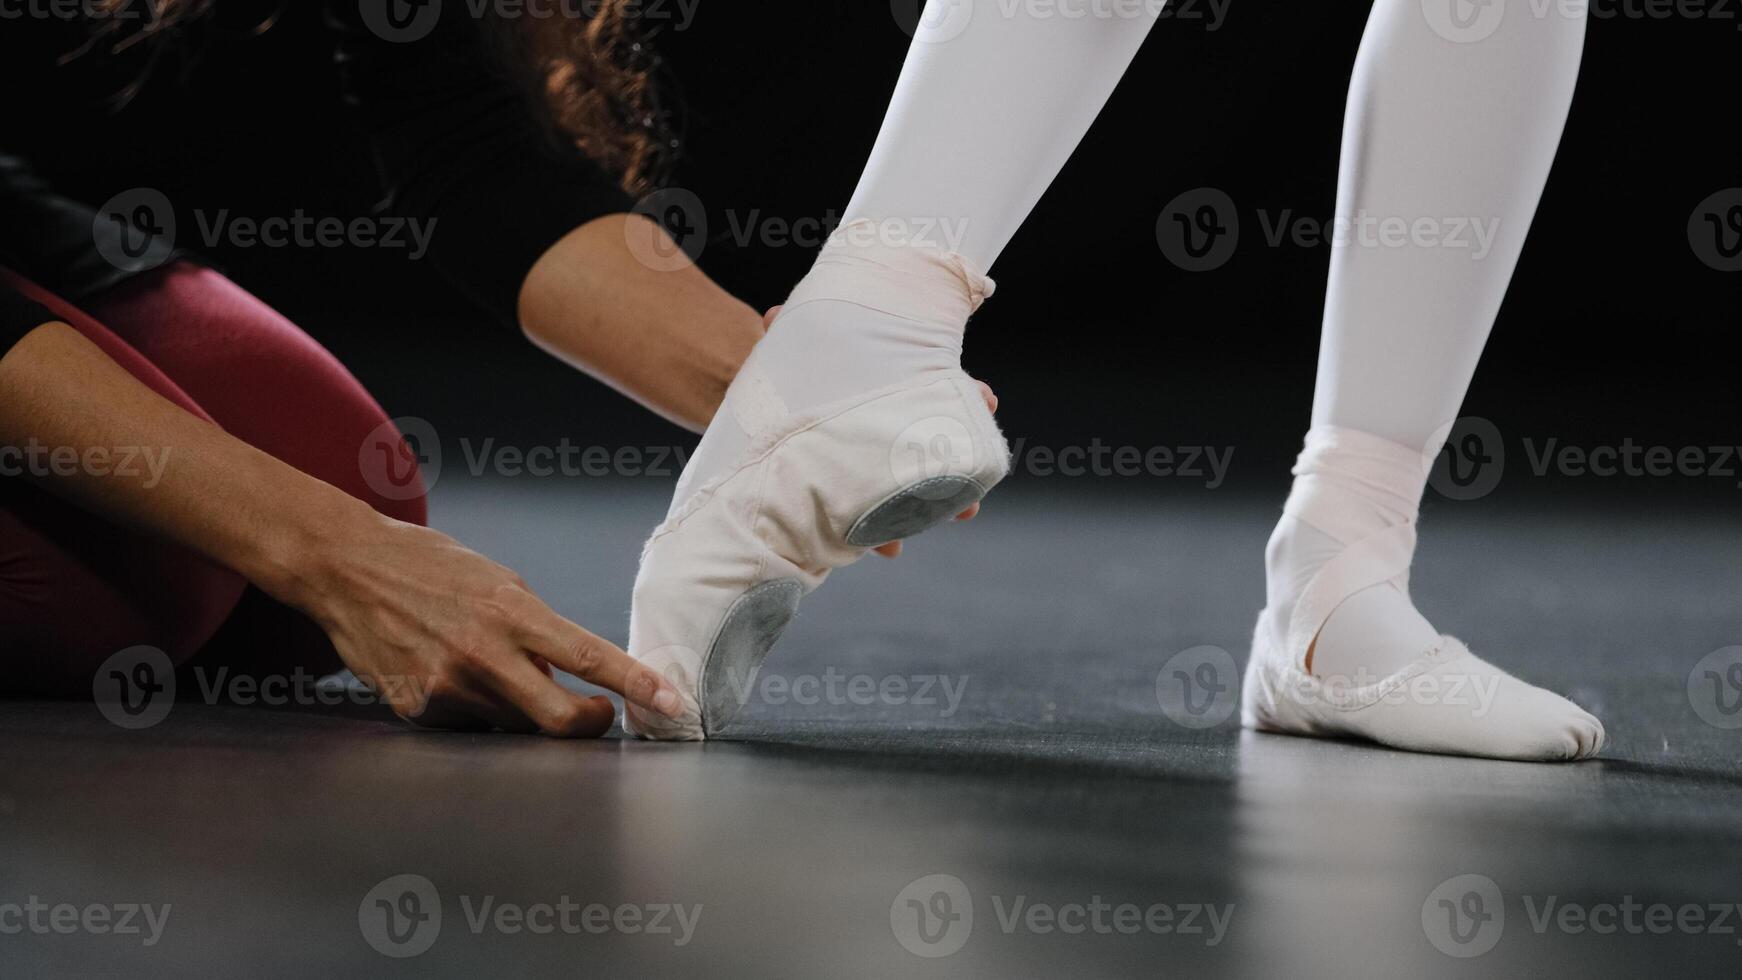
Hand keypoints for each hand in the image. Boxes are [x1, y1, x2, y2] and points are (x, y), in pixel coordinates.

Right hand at [287, 507, 682, 735]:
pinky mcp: (418, 710)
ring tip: (490, 665)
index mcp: (511, 611)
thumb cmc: (430, 567)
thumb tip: (571, 672)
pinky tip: (451, 671)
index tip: (672, 703)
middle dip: (592, 724)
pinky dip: (477, 707)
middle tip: (602, 714)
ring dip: (522, 707)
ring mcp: (447, 688)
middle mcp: (482, 655)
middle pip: (559, 719)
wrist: (347, 569)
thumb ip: (536, 628)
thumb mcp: (498, 581)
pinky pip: (471, 725)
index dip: (637, 684)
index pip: (589, 657)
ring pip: (514, 723)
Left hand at [759, 306, 996, 558]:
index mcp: (884, 385)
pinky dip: (884, 535)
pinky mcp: (848, 493)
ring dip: (941, 500)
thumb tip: (774, 316)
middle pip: (935, 438)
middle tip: (982, 463)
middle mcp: (885, 423)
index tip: (985, 398)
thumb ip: (785, 332)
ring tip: (962, 513)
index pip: (933, 386)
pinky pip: (874, 519)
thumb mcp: (787, 348)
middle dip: (961, 455)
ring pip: (915, 482)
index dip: (963, 391)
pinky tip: (892, 548)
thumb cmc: (781, 373)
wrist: (748, 412)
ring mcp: (870, 461)